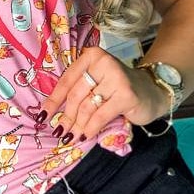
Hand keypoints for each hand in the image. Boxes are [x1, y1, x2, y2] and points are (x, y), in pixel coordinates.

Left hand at [38, 47, 170, 141]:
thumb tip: (51, 112)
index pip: (67, 79)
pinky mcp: (126, 95)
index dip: (53, 100)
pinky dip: (91, 128)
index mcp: (91, 56)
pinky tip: (86, 136)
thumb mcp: (96, 80)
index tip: (42, 116)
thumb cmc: (117, 87)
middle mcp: (103, 63)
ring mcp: (116, 78)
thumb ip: (78, 88)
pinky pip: (100, 116)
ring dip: (77, 126)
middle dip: (66, 117)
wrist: (151, 91)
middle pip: (75, 95)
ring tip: (72, 137)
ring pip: (87, 107)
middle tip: (60, 131)